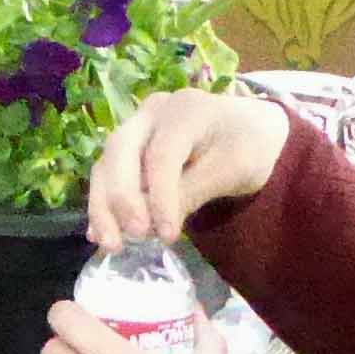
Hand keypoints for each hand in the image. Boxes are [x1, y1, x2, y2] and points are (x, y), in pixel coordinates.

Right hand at [86, 90, 291, 251]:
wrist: (254, 131)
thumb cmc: (250, 146)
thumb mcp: (233, 169)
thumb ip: (194, 191)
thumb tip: (157, 225)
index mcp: (185, 109)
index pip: (162, 155)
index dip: (160, 197)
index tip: (167, 236)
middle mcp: (153, 111)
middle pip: (120, 150)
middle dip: (121, 198)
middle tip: (136, 235)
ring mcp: (138, 127)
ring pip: (106, 163)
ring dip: (104, 205)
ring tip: (111, 244)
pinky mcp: (131, 147)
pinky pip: (108, 174)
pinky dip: (104, 204)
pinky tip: (100, 234)